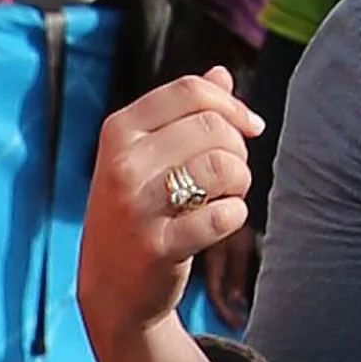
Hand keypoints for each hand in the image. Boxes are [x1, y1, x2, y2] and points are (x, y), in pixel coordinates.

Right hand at [78, 73, 258, 345]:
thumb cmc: (138, 212)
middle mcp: (121, 164)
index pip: (190, 91)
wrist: (111, 288)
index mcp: (118, 131)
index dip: (232, 105)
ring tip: (224, 197)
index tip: (249, 127)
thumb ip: (182, 113)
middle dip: (237, 149)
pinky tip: (217, 225)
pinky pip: (224, 216)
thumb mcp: (146, 156)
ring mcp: (135, 206)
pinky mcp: (156, 247)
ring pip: (222, 166)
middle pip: (213, 127)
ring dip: (238, 182)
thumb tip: (222, 73)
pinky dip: (233, 218)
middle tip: (228, 176)